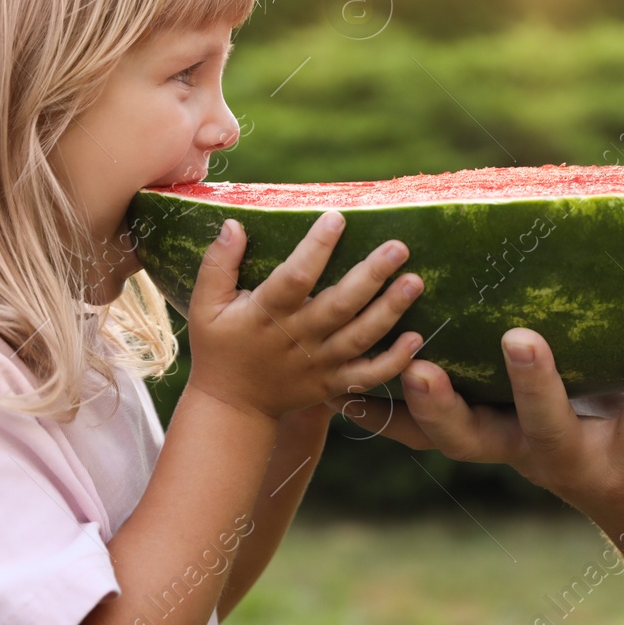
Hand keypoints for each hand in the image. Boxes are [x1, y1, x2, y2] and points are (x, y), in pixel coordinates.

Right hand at [186, 211, 423, 421]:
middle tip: (399, 247)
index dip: (316, 248)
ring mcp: (319, 364)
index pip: (295, 277)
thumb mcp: (206, 306)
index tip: (337, 217)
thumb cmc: (219, 348)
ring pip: (361, 337)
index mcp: (266, 314)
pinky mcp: (333, 384)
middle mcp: (298, 338)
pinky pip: (368, 375)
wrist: (232, 407)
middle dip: (371, 276)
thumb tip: (233, 224)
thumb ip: (218, 265)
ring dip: (390, 310)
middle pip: (339, 305)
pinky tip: (417, 338)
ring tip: (415, 282)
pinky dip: (394, 361)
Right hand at [335, 328, 623, 563]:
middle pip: (470, 436)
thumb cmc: (596, 435)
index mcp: (501, 436)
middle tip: (416, 364)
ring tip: (522, 338)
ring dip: (533, 384)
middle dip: (438, 403)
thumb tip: (473, 284)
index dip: (386, 415)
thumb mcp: (543, 406)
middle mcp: (530, 454)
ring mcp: (582, 461)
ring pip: (548, 427)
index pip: (431, 431)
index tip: (339, 388)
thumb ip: (506, 365)